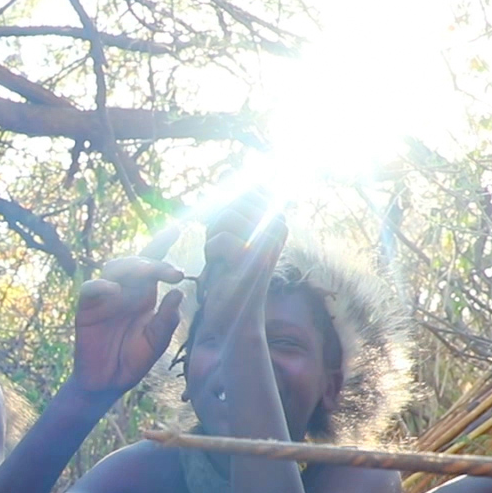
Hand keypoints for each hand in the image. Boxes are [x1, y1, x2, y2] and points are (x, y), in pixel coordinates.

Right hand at [64, 256, 185, 395]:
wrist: (106, 383)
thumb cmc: (132, 361)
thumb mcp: (156, 343)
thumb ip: (167, 320)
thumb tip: (178, 293)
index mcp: (145, 296)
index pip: (154, 264)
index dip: (162, 243)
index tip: (179, 228)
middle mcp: (126, 292)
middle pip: (137, 263)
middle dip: (155, 263)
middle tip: (173, 273)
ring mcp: (105, 299)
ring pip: (114, 269)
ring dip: (132, 268)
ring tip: (148, 274)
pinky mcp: (87, 309)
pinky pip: (91, 289)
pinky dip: (102, 286)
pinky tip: (115, 291)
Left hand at [192, 193, 286, 344]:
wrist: (232, 316)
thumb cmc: (229, 274)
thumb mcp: (234, 234)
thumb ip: (240, 208)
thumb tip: (239, 177)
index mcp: (278, 219)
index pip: (252, 189)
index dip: (229, 207)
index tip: (228, 232)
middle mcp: (280, 228)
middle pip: (236, 202)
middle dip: (218, 223)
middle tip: (222, 247)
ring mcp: (269, 243)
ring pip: (228, 217)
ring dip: (213, 238)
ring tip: (221, 257)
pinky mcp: (255, 260)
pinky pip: (220, 239)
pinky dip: (212, 253)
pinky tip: (221, 267)